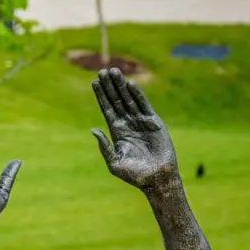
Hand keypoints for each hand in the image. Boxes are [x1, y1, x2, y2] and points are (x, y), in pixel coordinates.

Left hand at [91, 68, 177, 192]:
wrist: (156, 179)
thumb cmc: (134, 175)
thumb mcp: (114, 162)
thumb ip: (105, 146)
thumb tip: (94, 130)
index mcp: (117, 132)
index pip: (107, 109)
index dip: (101, 96)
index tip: (94, 82)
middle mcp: (128, 124)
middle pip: (116, 100)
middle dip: (109, 86)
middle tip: (102, 71)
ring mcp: (141, 122)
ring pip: (129, 99)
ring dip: (121, 86)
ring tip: (114, 71)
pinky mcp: (154, 122)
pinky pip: (144, 105)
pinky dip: (137, 95)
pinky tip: (130, 83)